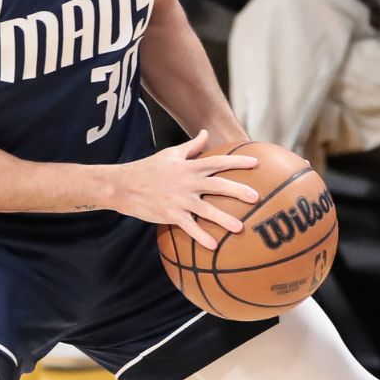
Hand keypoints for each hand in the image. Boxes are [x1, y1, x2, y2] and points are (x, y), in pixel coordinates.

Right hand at [113, 130, 259, 250]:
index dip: (237, 161)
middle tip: (256, 197)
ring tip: (240, 228)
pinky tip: (213, 246)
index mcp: (189, 166)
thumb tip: (206, 134)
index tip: (256, 162)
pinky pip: (188, 227)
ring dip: (223, 219)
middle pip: (217, 185)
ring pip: (205, 209)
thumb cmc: (148, 168)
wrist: (123, 185)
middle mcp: (187, 182)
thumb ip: (191, 146)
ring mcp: (179, 199)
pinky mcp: (170, 214)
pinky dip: (200, 236)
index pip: (218, 161)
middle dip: (237, 190)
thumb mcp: (170, 154)